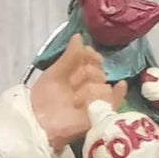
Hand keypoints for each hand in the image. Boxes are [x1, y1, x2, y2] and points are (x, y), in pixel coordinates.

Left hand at [29, 33, 127, 151]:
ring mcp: (94, 101)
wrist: (38, 121)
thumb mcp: (54, 73)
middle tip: (72, 86)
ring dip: (89, 92)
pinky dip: (118, 95)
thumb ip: (69, 57)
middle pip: (98, 73)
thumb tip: (79, 36)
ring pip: (104, 88)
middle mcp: (87, 85)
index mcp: (77, 73)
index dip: (91, 55)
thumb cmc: (43, 97)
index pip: (92, 59)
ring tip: (75, 102)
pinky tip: (120, 86)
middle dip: (87, 75)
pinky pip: (114, 103)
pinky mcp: (98, 116)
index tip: (86, 55)